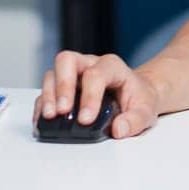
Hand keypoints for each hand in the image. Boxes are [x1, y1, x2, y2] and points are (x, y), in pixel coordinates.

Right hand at [34, 50, 161, 139]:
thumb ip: (135, 120)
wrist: (136, 95)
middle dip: (62, 86)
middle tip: (63, 110)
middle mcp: (89, 65)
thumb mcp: (146, 110)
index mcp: (111, 66)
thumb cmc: (139, 99)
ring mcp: (73, 75)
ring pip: (52, 73)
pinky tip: (43, 121)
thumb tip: (119, 129)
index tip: (86, 120)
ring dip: (48, 95)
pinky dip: (42, 105)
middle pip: (67, 61)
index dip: (89, 96)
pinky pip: (46, 91)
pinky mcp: (62, 88)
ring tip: (50, 117)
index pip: (96, 74)